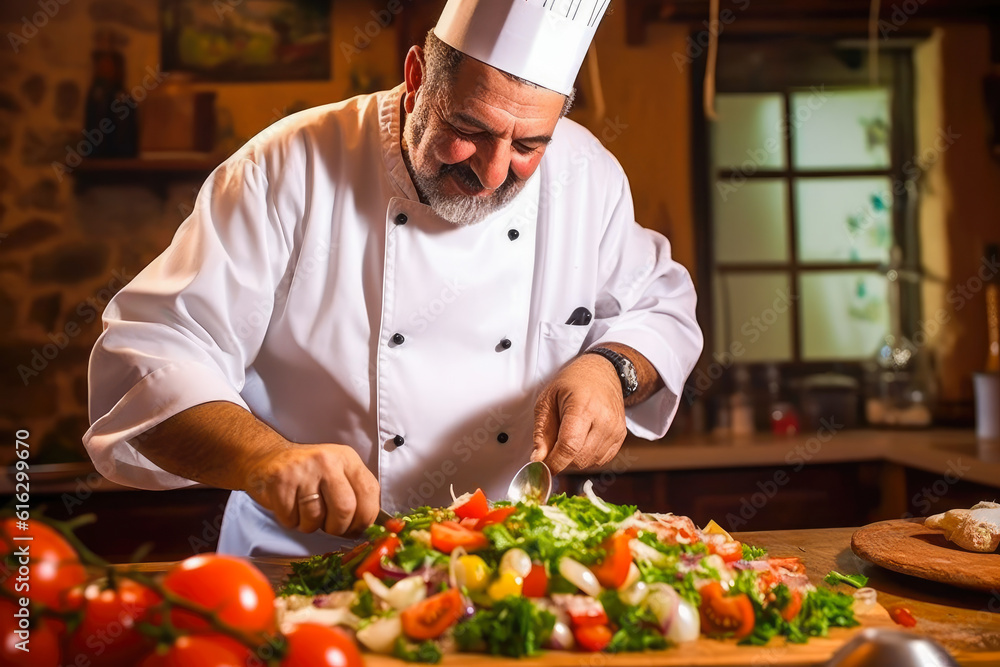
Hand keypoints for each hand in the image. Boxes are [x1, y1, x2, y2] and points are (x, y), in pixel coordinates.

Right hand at [244, 444, 380, 537]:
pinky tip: (290, 507)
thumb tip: (368, 527)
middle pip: (345, 509)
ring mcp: (303, 471)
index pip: (369, 493)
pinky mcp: (280, 482)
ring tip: (305, 512)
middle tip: (329, 527)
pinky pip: (292, 519)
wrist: (268, 458)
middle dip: (337, 528)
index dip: (365, 519)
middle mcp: (327, 461)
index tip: (356, 528)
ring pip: (315, 519)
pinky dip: (291, 522)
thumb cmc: (309, 473)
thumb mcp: (338, 472)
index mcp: (348, 459)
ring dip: (310, 526)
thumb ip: (355, 493)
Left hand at [531, 353, 627, 472]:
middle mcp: (604, 420)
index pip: (569, 447)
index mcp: (583, 407)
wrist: (602, 372)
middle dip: (561, 460)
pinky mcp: (621, 436)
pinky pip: (601, 460)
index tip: (541, 468)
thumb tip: (537, 460)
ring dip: (574, 459)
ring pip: (589, 463)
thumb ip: (541, 432)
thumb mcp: (547, 400)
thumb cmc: (572, 382)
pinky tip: (581, 441)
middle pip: (579, 459)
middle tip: (552, 446)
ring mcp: (616, 429)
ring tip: (568, 437)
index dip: (554, 462)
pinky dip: (587, 457)